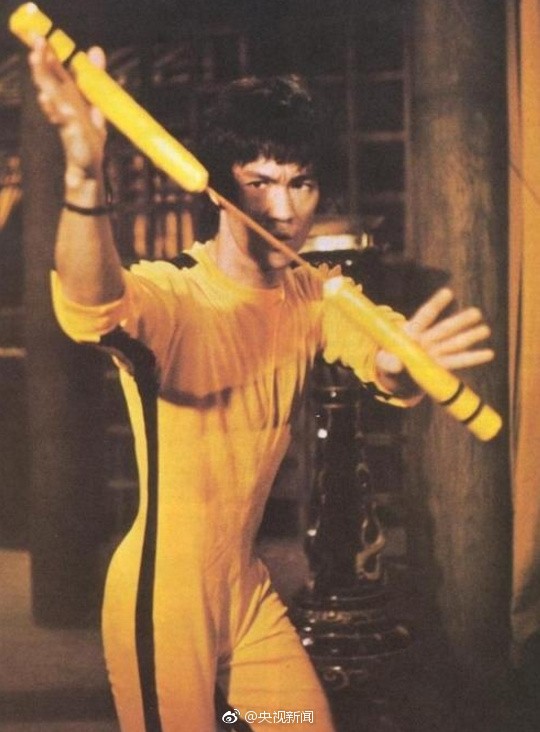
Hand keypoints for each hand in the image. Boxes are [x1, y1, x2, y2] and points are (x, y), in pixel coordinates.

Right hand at [28, 37, 106, 186]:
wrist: (88, 166)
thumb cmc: (88, 136)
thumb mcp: (94, 102)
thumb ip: (94, 76)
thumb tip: (95, 49)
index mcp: (69, 96)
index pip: (57, 71)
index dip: (49, 54)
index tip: (40, 36)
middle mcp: (64, 105)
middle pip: (50, 79)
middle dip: (42, 60)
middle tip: (35, 40)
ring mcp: (65, 118)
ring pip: (51, 94)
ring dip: (43, 77)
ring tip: (35, 59)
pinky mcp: (70, 133)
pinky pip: (59, 119)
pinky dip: (51, 109)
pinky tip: (44, 98)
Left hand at [376, 288, 494, 396]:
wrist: (394, 368)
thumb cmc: (388, 359)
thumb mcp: (383, 360)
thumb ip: (388, 361)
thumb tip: (397, 364)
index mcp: (411, 332)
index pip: (425, 316)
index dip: (436, 304)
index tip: (448, 292)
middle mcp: (426, 339)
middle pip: (445, 329)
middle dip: (460, 321)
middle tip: (477, 312)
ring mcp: (435, 352)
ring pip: (455, 343)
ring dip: (470, 337)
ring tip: (486, 330)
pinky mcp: (440, 365)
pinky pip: (458, 361)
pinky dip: (472, 358)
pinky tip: (488, 353)